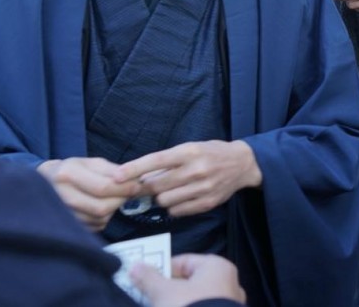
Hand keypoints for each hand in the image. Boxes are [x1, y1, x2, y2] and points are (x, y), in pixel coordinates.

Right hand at [37, 157, 141, 230]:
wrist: (44, 183)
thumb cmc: (72, 170)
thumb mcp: (90, 162)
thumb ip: (112, 170)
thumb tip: (134, 179)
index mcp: (67, 174)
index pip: (103, 187)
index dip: (124, 188)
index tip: (138, 185)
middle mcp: (61, 196)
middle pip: (102, 207)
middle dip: (121, 200)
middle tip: (131, 192)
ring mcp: (62, 214)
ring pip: (100, 218)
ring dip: (114, 209)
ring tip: (115, 197)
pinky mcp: (67, 226)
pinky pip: (95, 226)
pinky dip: (105, 217)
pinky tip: (103, 206)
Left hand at [116, 141, 261, 216]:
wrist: (242, 164)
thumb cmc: (212, 152)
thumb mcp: (190, 148)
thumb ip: (168, 161)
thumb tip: (142, 177)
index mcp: (189, 152)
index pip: (155, 160)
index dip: (133, 169)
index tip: (116, 176)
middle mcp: (195, 170)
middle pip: (156, 186)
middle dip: (147, 188)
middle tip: (148, 185)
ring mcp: (202, 188)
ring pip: (164, 201)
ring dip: (161, 197)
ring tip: (171, 189)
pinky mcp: (207, 203)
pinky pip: (177, 211)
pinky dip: (173, 206)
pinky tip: (181, 197)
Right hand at [133, 254, 245, 306]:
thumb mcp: (163, 291)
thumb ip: (149, 278)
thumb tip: (136, 267)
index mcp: (218, 268)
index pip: (184, 261)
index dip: (162, 268)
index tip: (145, 277)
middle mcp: (228, 285)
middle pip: (189, 282)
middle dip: (167, 289)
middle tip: (148, 294)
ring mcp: (227, 306)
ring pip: (195, 300)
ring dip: (176, 303)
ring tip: (157, 306)